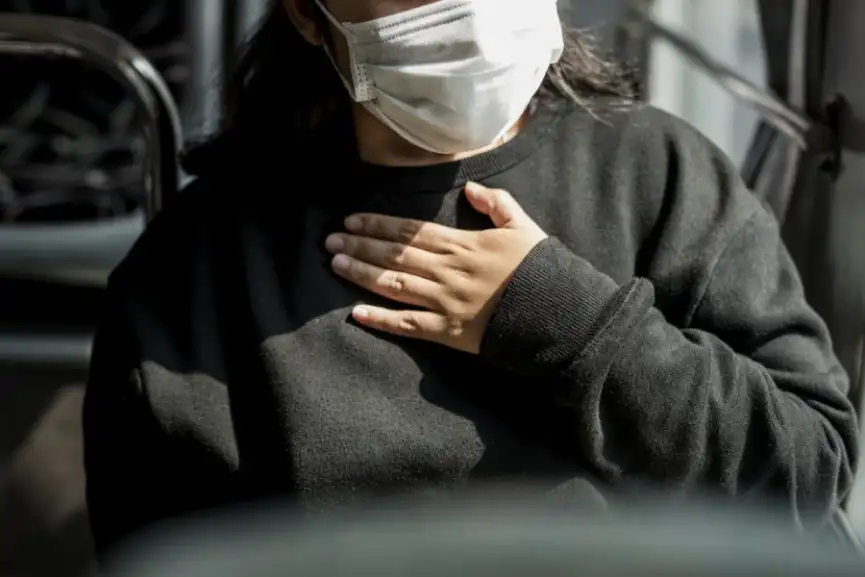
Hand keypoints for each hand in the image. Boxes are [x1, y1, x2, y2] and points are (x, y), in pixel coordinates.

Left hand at [325, 182, 547, 353]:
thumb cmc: (542, 269)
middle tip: (330, 241)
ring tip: (336, 265)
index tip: (352, 220)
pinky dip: (381, 319)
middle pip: (396, 254)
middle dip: (361, 246)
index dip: (379, 225)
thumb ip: (498, 204)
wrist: (558, 312)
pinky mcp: (449, 331)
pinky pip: (409, 324)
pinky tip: (356, 313)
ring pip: (395, 284)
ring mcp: (445, 301)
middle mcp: (447, 270)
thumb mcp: (524, 227)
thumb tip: (471, 190)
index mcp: (463, 244)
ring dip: (363, 274)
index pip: (411, 231)